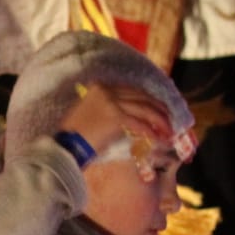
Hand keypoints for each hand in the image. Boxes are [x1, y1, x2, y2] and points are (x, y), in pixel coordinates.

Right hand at [57, 82, 173, 157]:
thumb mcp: (89, 113)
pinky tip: (158, 138)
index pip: (132, 90)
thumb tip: (128, 114)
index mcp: (100, 87)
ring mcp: (111, 102)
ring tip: (168, 131)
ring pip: (144, 108)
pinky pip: (139, 123)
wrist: (65, 147)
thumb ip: (106, 107)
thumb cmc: (74, 136)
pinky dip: (150, 131)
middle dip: (158, 109)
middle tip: (169, 120)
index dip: (148, 99)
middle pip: (141, 97)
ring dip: (159, 121)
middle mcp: (107, 91)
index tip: (158, 107)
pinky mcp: (115, 117)